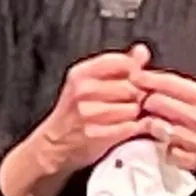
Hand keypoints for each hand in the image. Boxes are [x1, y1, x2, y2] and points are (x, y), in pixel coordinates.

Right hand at [30, 44, 153, 172]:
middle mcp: (82, 90)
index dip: (136, 73)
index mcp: (81, 73)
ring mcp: (87, 113)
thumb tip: (142, 51)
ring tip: (125, 116)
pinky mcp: (95, 134)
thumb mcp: (89, 81)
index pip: (123, 62)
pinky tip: (124, 128)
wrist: (54, 144)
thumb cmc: (75, 111)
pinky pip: (129, 127)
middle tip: (131, 102)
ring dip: (135, 114)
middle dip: (137, 95)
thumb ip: (118, 64)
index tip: (134, 81)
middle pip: (132, 86)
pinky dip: (132, 129)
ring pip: (133, 107)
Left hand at [135, 67, 195, 195]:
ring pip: (157, 127)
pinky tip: (169, 143)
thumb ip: (188, 91)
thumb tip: (157, 81)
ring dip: (151, 125)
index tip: (133, 76)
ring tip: (152, 123)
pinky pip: (166, 151)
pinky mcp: (194, 161)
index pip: (168, 82)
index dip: (146, 78)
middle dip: (144, 102)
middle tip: (140, 103)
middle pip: (155, 102)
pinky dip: (164, 148)